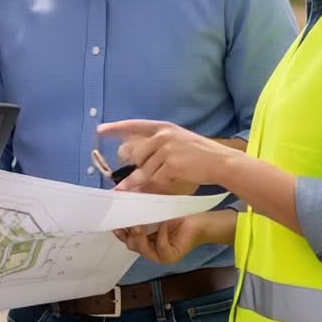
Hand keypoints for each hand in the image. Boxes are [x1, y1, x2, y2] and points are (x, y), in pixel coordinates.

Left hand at [98, 120, 234, 192]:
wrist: (221, 162)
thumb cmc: (201, 154)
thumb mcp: (178, 142)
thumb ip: (158, 148)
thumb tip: (137, 160)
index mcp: (164, 127)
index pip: (135, 125)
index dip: (116, 128)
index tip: (100, 130)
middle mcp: (163, 135)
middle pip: (136, 154)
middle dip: (130, 169)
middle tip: (122, 182)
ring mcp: (167, 149)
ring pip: (143, 169)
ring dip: (135, 183)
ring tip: (123, 191)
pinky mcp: (171, 164)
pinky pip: (153, 180)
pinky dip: (147, 189)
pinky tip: (142, 196)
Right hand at [113, 215, 205, 264]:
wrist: (199, 222)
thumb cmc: (177, 216)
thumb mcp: (155, 213)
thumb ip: (141, 213)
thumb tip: (122, 203)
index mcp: (143, 240)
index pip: (127, 238)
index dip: (120, 232)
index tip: (115, 222)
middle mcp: (149, 250)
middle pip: (132, 245)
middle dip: (129, 234)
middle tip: (129, 223)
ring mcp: (159, 256)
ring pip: (143, 249)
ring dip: (140, 237)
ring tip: (139, 226)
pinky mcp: (170, 257)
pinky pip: (161, 248)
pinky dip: (160, 236)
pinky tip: (162, 224)